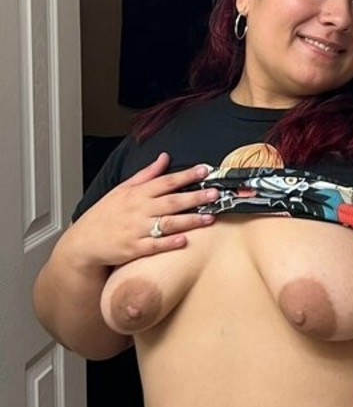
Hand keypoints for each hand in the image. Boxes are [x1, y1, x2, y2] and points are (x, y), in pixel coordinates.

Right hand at [63, 152, 219, 270]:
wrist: (83, 242)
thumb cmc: (104, 215)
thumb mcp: (122, 189)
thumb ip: (146, 175)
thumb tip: (164, 158)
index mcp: (136, 194)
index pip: (165, 181)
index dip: (186, 175)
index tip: (204, 170)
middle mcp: (138, 210)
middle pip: (171, 201)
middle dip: (194, 197)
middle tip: (215, 193)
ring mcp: (136, 230)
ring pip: (167, 223)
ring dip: (189, 220)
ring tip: (210, 217)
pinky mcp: (134, 249)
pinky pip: (154, 245)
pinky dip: (169, 242)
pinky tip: (185, 240)